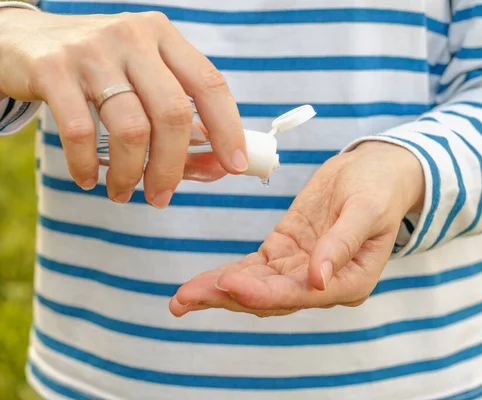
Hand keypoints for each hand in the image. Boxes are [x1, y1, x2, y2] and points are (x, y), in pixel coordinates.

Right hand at [0, 8, 246, 206]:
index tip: (234, 166)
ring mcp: (92, 51)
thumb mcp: (144, 81)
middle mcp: (134, 38)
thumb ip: (181, 122)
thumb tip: (215, 168)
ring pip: (131, 128)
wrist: (25, 39)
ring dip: (132, 174)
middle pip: (173, 113)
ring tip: (123, 193)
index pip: (210, 84)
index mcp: (165, 37)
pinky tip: (89, 178)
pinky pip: (80, 131)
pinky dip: (88, 165)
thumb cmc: (101, 71)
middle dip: (173, 166)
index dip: (228, 129)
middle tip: (162, 197)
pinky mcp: (53, 68)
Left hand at [169, 141, 424, 317]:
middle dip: (228, 297)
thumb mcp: (367, 208)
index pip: (301, 293)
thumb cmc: (379, 187)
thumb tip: (319, 280)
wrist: (374, 172)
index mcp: (351, 281)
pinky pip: (254, 268)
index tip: (228, 283)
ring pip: (257, 286)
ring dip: (219, 292)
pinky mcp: (286, 251)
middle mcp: (324, 285)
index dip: (263, 292)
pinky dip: (228, 274)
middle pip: (272, 297)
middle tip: (185, 299)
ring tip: (181, 299)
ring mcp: (302, 269)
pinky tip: (201, 282)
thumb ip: (343, 243)